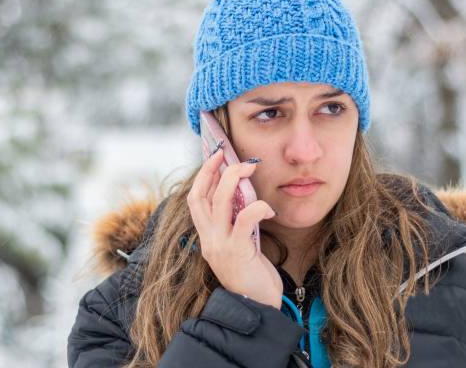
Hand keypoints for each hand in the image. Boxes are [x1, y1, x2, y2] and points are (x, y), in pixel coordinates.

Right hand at [187, 148, 282, 308]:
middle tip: (228, 155)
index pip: (196, 200)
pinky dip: (258, 206)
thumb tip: (244, 196)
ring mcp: (220, 245)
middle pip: (201, 196)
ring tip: (249, 168)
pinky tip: (269, 208)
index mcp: (207, 237)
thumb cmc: (252, 277)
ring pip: (220, 201)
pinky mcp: (237, 251)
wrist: (255, 309)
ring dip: (233, 179)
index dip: (204, 176)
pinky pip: (245, 219)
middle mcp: (208, 239)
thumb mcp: (239, 246)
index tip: (216, 158)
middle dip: (212, 170)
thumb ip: (237, 224)